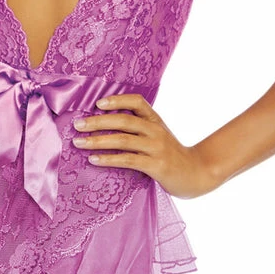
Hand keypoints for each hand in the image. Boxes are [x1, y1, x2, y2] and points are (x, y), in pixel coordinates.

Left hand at [71, 94, 219, 198]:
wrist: (197, 174)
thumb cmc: (171, 154)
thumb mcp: (158, 135)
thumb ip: (139, 128)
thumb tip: (105, 123)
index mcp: (155, 120)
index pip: (137, 101)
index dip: (117, 100)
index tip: (98, 103)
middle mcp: (156, 130)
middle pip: (124, 120)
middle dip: (97, 122)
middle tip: (77, 124)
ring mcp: (156, 148)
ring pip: (122, 140)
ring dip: (97, 140)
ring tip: (78, 142)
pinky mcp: (156, 166)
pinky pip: (127, 160)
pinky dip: (108, 159)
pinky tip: (93, 159)